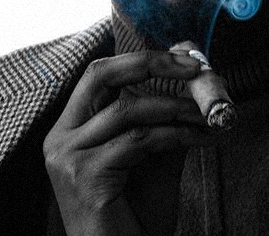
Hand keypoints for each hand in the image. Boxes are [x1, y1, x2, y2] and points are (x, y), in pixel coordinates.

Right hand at [43, 51, 212, 235]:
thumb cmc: (138, 211)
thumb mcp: (153, 153)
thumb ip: (164, 117)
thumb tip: (192, 75)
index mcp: (72, 126)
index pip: (100, 73)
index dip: (143, 59)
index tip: (184, 58)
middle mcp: (61, 136)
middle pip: (101, 75)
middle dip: (152, 63)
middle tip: (194, 67)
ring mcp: (68, 156)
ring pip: (128, 108)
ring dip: (177, 107)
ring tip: (207, 115)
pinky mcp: (85, 176)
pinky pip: (139, 140)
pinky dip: (176, 134)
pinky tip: (199, 139)